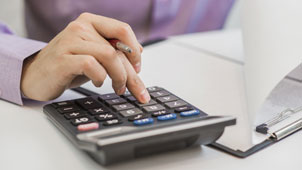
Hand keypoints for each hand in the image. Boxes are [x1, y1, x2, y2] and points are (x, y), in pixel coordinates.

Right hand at [21, 13, 149, 102]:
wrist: (35, 76)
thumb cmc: (67, 65)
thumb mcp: (94, 55)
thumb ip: (113, 50)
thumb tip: (138, 51)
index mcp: (90, 22)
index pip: (123, 30)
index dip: (135, 50)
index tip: (138, 68)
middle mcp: (80, 27)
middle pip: (118, 49)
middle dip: (132, 74)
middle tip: (137, 90)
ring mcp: (70, 41)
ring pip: (109, 55)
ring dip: (119, 76)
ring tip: (118, 87)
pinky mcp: (62, 58)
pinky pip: (91, 65)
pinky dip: (100, 76)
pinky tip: (97, 82)